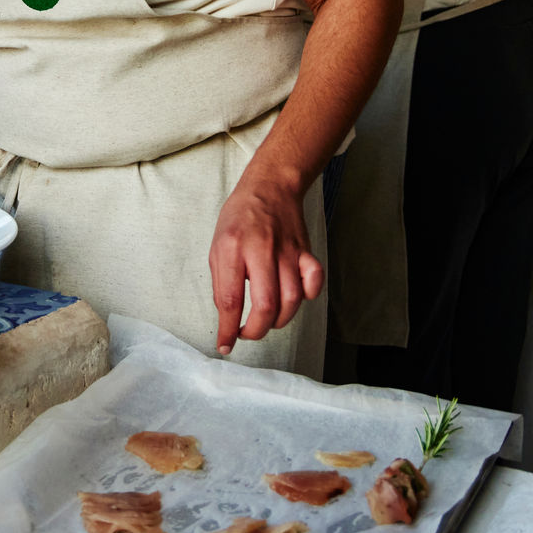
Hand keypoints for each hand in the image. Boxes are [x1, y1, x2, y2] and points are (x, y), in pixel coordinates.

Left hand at [208, 172, 325, 356]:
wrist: (270, 187)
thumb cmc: (239, 218)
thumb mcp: (217, 245)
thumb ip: (222, 281)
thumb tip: (228, 317)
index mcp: (232, 248)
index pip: (230, 299)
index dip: (228, 329)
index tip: (225, 345)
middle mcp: (261, 250)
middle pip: (266, 304)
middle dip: (256, 331)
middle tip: (248, 333)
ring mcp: (287, 251)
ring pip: (292, 299)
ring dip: (279, 320)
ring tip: (267, 320)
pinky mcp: (306, 251)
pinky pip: (314, 281)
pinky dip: (307, 297)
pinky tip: (294, 298)